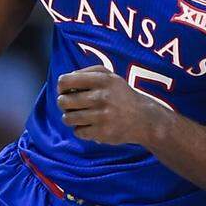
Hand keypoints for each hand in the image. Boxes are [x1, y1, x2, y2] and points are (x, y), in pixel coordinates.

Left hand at [56, 65, 170, 145]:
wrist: (144, 118)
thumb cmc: (121, 95)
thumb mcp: (110, 76)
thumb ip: (87, 72)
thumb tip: (65, 80)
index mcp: (101, 80)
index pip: (66, 81)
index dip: (61, 86)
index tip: (66, 90)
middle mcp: (101, 97)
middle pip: (63, 101)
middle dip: (63, 103)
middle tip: (70, 105)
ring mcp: (101, 116)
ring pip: (68, 118)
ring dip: (70, 118)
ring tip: (78, 116)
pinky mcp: (102, 133)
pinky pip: (78, 132)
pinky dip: (80, 130)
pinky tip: (89, 126)